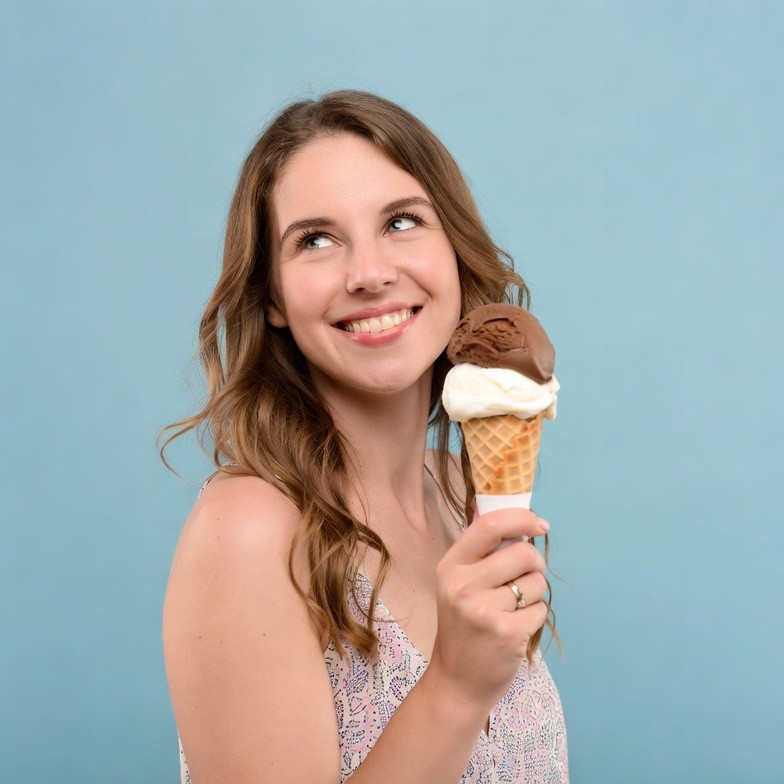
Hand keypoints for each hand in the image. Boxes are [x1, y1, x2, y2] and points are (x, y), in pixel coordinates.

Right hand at [428, 508, 549, 713]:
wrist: (456, 681)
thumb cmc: (462, 627)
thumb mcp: (457, 585)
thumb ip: (482, 555)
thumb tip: (522, 525)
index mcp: (450, 566)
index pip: (489, 526)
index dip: (521, 518)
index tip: (539, 524)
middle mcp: (463, 585)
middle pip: (522, 552)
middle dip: (535, 562)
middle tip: (526, 577)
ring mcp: (485, 610)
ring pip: (536, 582)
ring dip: (534, 593)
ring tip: (513, 608)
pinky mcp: (507, 633)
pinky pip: (540, 609)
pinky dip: (534, 616)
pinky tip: (516, 627)